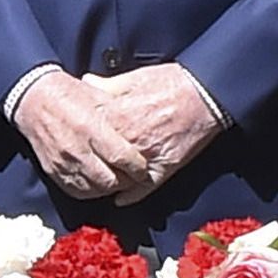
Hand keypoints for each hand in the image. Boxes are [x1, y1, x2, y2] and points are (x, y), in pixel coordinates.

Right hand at [10, 71, 150, 199]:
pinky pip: (77, 191)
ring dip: (109, 187)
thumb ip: (120, 116)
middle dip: (126, 181)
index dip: (138, 168)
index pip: (123, 159)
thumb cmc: (68, 94)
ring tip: (116, 179)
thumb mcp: (99, 96)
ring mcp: (62, 162)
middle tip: (133, 177)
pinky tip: (97, 182)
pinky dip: (91, 190)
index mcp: (90, 127)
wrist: (31, 98)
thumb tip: (142, 132)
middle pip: (111, 180)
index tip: (143, 168)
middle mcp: (76, 148)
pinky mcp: (53, 169)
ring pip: (95, 189)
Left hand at [85, 64, 224, 202]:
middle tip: (81, 164)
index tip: (72, 137)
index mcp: (117, 117)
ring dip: (109, 179)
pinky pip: (144, 188)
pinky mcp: (166, 168)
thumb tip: (87, 82)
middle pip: (101, 159)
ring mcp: (147, 157)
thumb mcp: (132, 78)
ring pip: (119, 176)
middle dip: (90, 161)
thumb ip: (106, 85)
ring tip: (97, 181)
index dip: (80, 137)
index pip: (88, 134)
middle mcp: (130, 140)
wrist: (205, 94)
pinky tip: (119, 199)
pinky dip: (131, 196)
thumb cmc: (170, 83)